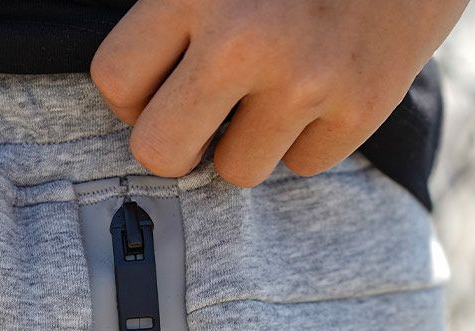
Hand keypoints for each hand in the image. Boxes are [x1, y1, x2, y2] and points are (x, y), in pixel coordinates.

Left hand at [90, 0, 469, 188]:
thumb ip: (172, 11)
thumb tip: (127, 87)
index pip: (115, 82)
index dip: (133, 95)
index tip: (159, 86)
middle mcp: (245, 37)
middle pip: (160, 152)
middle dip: (177, 144)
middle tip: (201, 119)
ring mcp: (306, 79)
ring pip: (236, 171)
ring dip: (249, 141)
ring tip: (277, 85)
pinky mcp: (359, 107)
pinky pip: (302, 166)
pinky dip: (309, 136)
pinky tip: (325, 85)